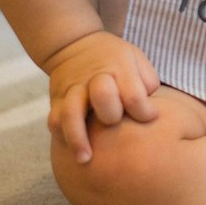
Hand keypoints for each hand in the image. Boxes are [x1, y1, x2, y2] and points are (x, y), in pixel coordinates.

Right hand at [44, 31, 159, 162]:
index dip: (144, 111)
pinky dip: (61, 136)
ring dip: (78, 138)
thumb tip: (151, 112)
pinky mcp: (57, 98)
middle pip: (102, 96)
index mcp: (119, 67)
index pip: (133, 94)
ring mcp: (73, 88)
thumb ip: (147, 82)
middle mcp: (94, 77)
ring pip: (71, 112)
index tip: (150, 118)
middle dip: (110, 115)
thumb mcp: (136, 59)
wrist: (75, 44)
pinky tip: (72, 150)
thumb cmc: (114, 59)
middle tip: (115, 124)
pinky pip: (54, 119)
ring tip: (85, 160)